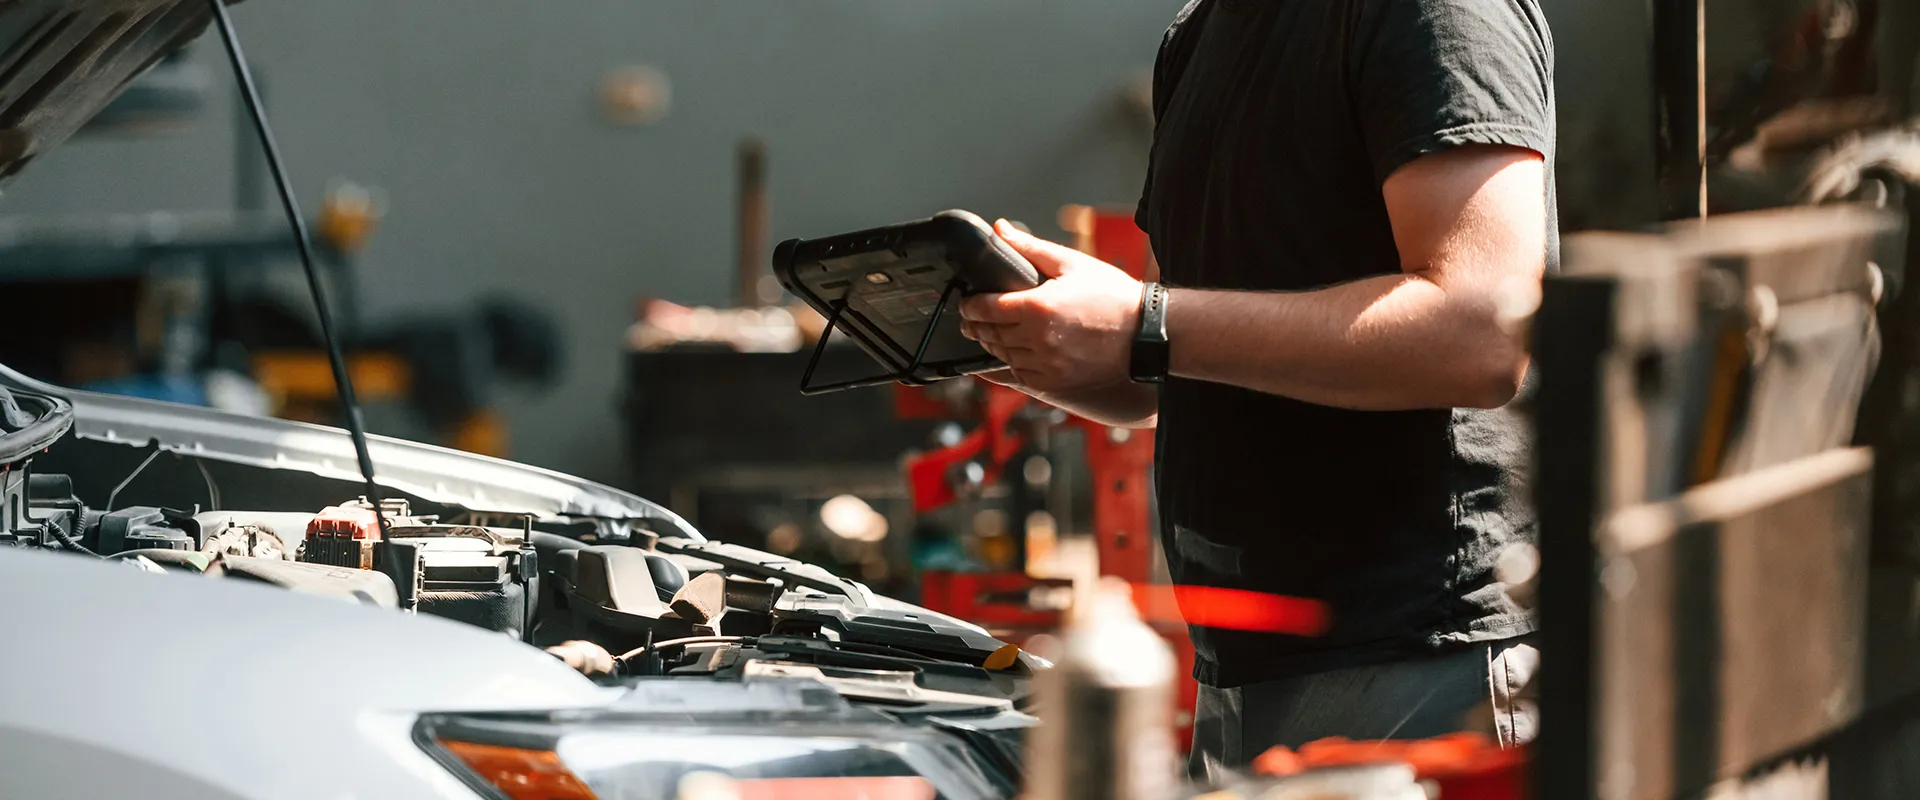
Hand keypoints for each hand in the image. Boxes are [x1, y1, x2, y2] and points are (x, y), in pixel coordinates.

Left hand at [959, 220, 1143, 392]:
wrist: (1146, 333)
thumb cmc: (1113, 296)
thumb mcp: (1071, 263)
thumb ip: (1030, 248)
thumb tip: (1000, 230)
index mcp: (1037, 307)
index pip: (986, 308)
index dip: (970, 305)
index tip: (967, 301)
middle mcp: (1037, 340)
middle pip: (990, 334)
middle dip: (975, 325)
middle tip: (970, 318)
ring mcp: (1045, 365)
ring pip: (1001, 357)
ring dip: (990, 345)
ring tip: (988, 334)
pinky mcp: (1055, 384)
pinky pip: (1018, 378)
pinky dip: (1006, 368)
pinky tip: (1004, 358)